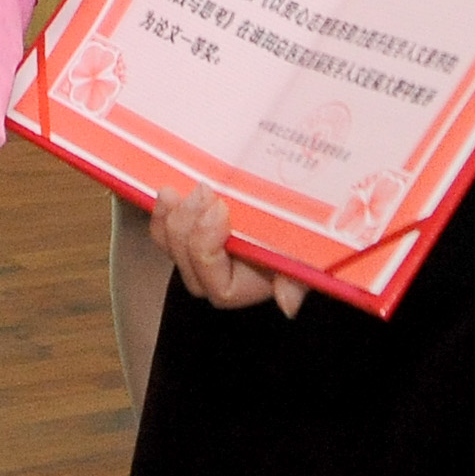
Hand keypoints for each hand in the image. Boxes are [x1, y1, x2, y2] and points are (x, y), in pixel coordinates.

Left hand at [151, 186, 305, 316]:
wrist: (305, 170)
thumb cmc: (313, 214)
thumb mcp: (313, 244)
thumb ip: (301, 276)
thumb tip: (287, 306)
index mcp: (257, 280)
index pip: (221, 290)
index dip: (210, 253)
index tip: (221, 210)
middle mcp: (229, 270)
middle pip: (191, 272)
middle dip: (190, 232)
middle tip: (204, 191)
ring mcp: (208, 246)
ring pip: (173, 250)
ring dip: (172, 221)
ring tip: (181, 190)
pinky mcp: (192, 223)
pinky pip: (164, 231)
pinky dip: (161, 214)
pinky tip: (167, 193)